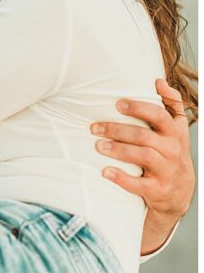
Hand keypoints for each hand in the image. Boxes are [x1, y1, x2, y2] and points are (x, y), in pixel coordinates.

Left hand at [93, 79, 194, 248]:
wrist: (179, 192)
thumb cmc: (169, 152)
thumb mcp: (175, 129)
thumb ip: (170, 104)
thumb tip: (159, 80)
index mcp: (174, 132)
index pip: (160, 115)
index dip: (139, 108)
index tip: (118, 104)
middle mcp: (173, 150)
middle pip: (144, 136)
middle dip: (117, 130)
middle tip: (94, 127)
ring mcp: (167, 170)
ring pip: (143, 156)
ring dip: (118, 150)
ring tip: (98, 146)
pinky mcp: (159, 190)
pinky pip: (140, 184)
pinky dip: (122, 178)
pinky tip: (105, 172)